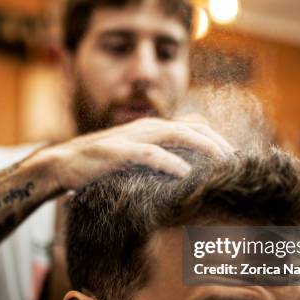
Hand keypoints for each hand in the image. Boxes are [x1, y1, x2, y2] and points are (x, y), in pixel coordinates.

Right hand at [42, 117, 233, 190]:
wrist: (63, 163)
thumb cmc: (99, 163)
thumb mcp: (133, 155)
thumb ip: (157, 154)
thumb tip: (183, 163)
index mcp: (151, 128)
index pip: (192, 126)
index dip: (215, 138)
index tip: (234, 156)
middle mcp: (145, 127)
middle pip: (191, 129)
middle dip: (217, 143)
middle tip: (236, 161)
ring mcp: (132, 137)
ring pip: (176, 136)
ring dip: (202, 147)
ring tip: (222, 162)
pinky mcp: (118, 152)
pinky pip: (149, 154)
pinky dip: (170, 162)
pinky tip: (185, 173)